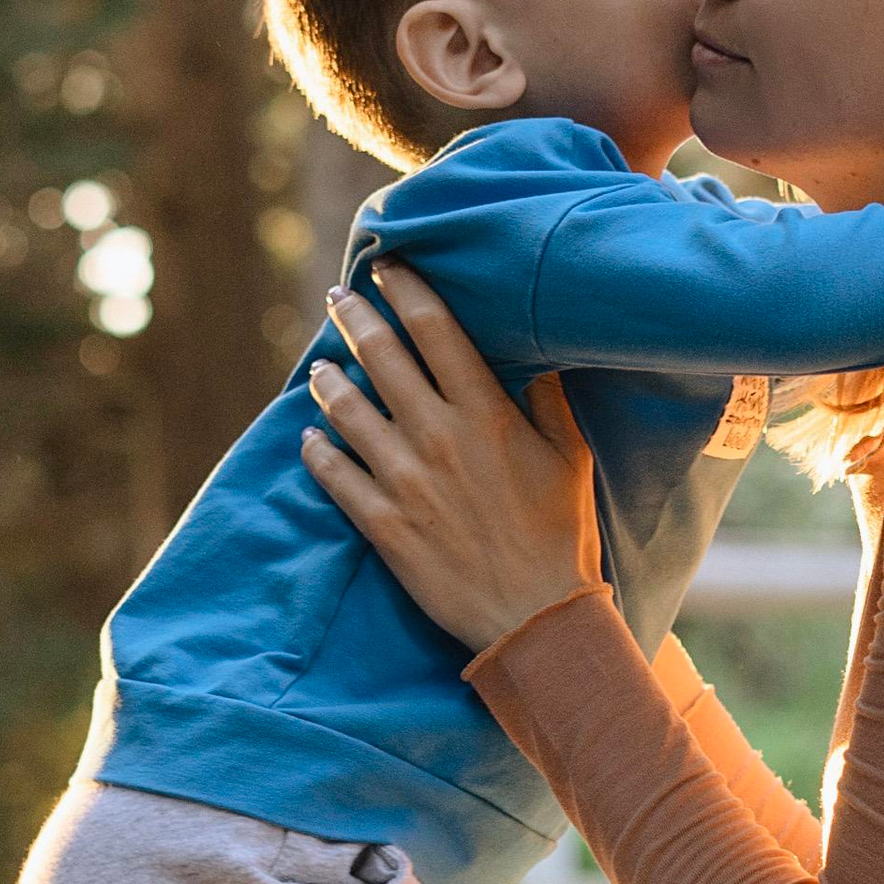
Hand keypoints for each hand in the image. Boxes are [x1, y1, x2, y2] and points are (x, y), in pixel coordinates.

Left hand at [298, 277, 602, 653]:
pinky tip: (313, 439)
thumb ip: (548, 401)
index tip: (386, 265)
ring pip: (345, 409)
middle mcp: (438, 437)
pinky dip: (318, 450)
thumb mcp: (570, 459)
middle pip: (380, 356)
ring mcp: (403, 480)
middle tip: (337, 297)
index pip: (434, 329)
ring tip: (320, 368)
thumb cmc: (561, 535)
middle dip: (353, 317)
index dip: (405, 288)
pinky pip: (332, 473)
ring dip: (328, 380)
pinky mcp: (381, 523)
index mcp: (485, 414)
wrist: (536, 618)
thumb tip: (539, 353)